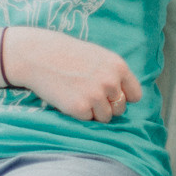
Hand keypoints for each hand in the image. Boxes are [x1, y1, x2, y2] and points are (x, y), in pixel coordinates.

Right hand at [1, 27, 142, 122]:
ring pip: (105, 118)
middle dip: (107, 106)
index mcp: (119, 67)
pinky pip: (88, 120)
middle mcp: (111, 82)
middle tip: (89, 94)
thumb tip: (128, 99)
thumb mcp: (99, 57)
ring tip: (78, 95)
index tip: (111, 95)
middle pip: (120, 109)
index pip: (135, 95)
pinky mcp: (80, 108)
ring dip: (94, 112)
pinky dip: (79, 114)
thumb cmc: (69, 55)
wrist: (39, 55)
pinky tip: (69, 98)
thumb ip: (115, 75)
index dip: (123, 97)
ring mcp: (96, 96)